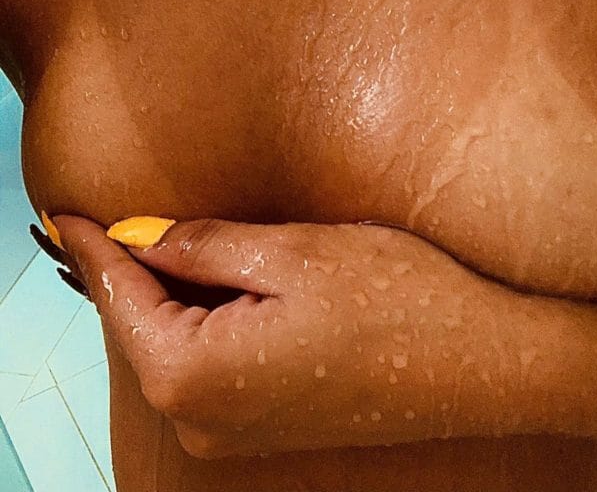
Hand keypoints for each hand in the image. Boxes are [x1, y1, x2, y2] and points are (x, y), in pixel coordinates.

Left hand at [53, 215, 514, 459]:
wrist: (484, 365)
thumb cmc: (399, 302)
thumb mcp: (293, 252)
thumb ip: (203, 245)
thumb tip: (141, 237)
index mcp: (196, 374)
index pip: (121, 296)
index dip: (92, 246)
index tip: (63, 213)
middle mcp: (205, 419)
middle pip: (144, 326)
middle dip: (131, 269)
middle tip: (112, 219)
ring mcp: (237, 431)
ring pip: (176, 345)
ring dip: (171, 293)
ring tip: (166, 243)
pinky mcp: (269, 425)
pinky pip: (209, 365)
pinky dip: (203, 319)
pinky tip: (219, 284)